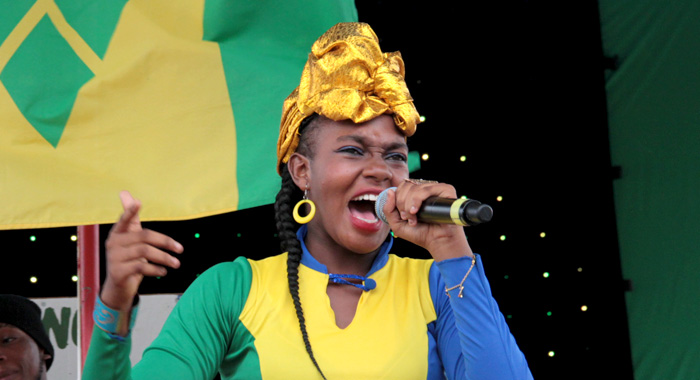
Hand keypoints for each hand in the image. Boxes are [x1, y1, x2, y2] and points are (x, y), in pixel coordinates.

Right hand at [101, 191, 183, 312]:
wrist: (118, 286)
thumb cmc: (129, 258)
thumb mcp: (131, 239)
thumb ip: (131, 219)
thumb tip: (125, 193)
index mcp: (117, 233)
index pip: (124, 220)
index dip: (130, 211)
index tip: (138, 202)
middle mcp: (113, 243)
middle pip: (144, 236)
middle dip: (165, 242)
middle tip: (180, 249)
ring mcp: (114, 258)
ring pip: (144, 252)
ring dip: (164, 258)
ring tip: (176, 263)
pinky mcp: (118, 272)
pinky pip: (141, 267)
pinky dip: (156, 269)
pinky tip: (164, 271)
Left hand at [382, 181, 472, 261]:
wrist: (438, 242)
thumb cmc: (420, 233)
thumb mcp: (397, 224)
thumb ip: (388, 209)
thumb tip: (390, 192)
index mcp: (416, 193)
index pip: (402, 186)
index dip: (397, 199)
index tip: (402, 216)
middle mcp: (426, 189)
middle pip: (406, 185)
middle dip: (402, 202)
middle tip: (407, 217)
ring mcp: (436, 189)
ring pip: (415, 187)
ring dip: (409, 204)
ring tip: (413, 218)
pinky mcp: (446, 190)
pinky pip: (427, 189)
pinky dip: (418, 199)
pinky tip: (416, 211)